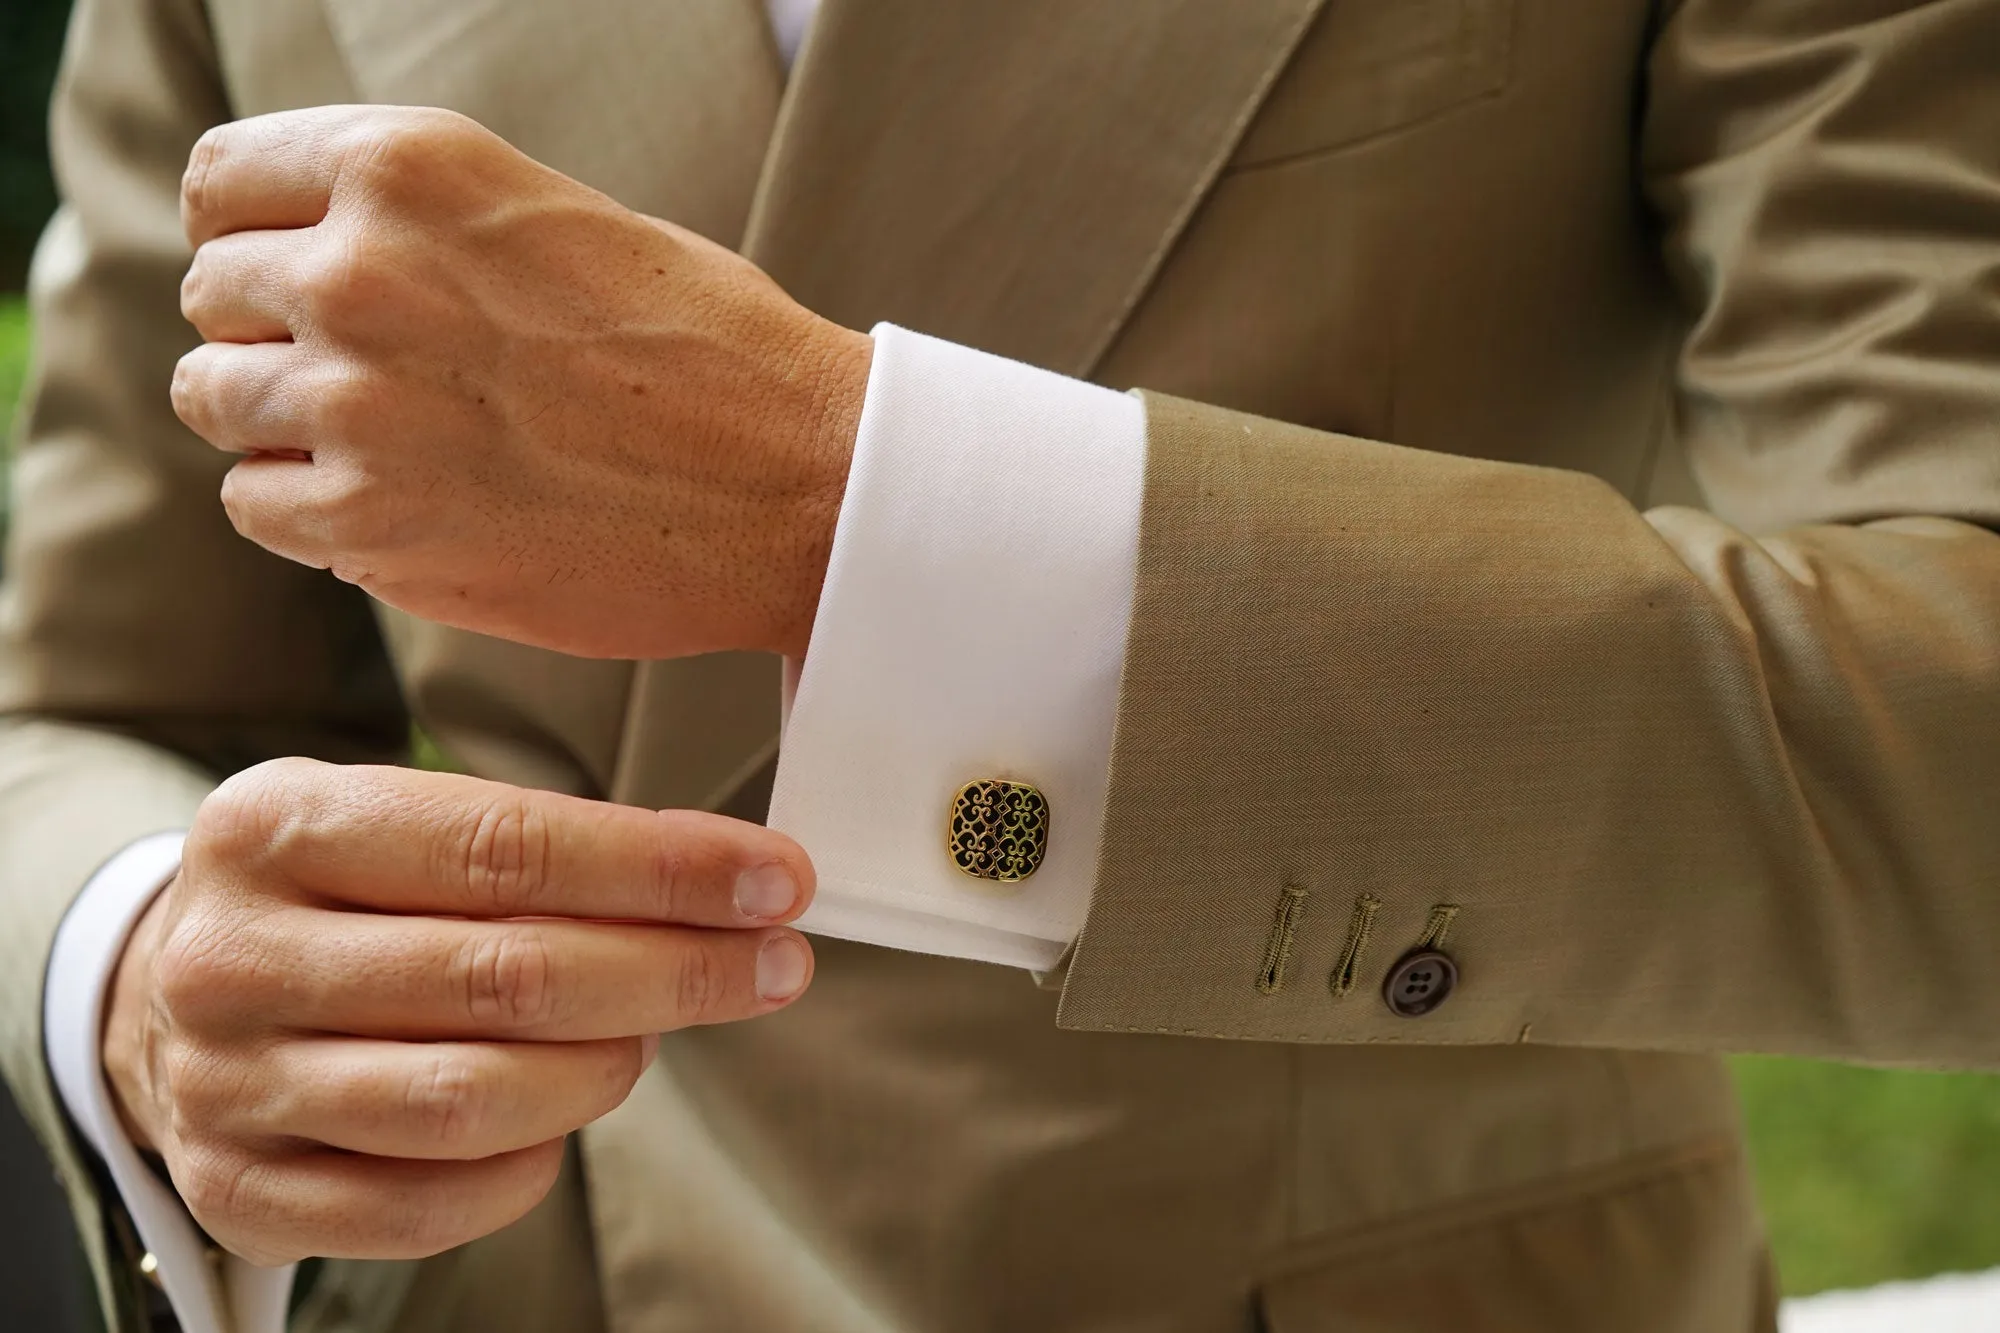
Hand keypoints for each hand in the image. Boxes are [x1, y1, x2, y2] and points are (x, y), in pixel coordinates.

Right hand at [102, 758, 814, 1264]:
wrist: (166, 995)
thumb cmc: (332, 895)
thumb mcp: (396, 822)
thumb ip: (536, 845)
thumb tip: (728, 883)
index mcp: (275, 827)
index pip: (503, 846)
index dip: (660, 868)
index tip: (774, 879)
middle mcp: (233, 958)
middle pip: (504, 975)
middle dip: (675, 970)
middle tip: (774, 962)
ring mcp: (226, 1086)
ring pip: (473, 1098)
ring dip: (609, 1067)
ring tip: (658, 1034)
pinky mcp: (241, 1193)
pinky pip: (429, 1203)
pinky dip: (532, 1163)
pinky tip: (569, 1111)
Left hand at [170, 105, 871, 661]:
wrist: (798, 484)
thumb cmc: (709, 351)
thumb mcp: (560, 219)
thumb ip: (423, 226)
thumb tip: (311, 263)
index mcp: (411, 167)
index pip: (224, 182)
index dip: (251, 233)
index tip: (289, 276)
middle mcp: (362, 271)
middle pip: (215, 293)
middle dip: (274, 333)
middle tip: (374, 377)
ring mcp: (356, 401)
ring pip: (215, 399)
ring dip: (283, 423)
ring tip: (389, 444)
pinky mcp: (370, 522)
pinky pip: (256, 503)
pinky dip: (310, 510)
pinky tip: (403, 504)